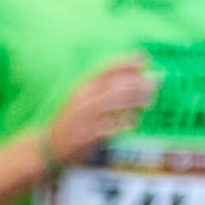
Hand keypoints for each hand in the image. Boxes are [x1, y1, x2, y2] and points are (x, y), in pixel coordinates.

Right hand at [46, 56, 160, 166]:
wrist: (51, 146)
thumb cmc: (74, 120)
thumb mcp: (84, 99)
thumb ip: (106, 89)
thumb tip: (136, 79)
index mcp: (83, 88)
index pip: (105, 71)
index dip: (125, 63)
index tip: (143, 58)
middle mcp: (84, 100)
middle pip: (111, 86)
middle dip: (134, 82)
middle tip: (154, 80)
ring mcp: (84, 118)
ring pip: (110, 105)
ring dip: (131, 100)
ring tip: (149, 99)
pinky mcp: (86, 136)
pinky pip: (106, 128)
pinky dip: (120, 124)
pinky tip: (134, 121)